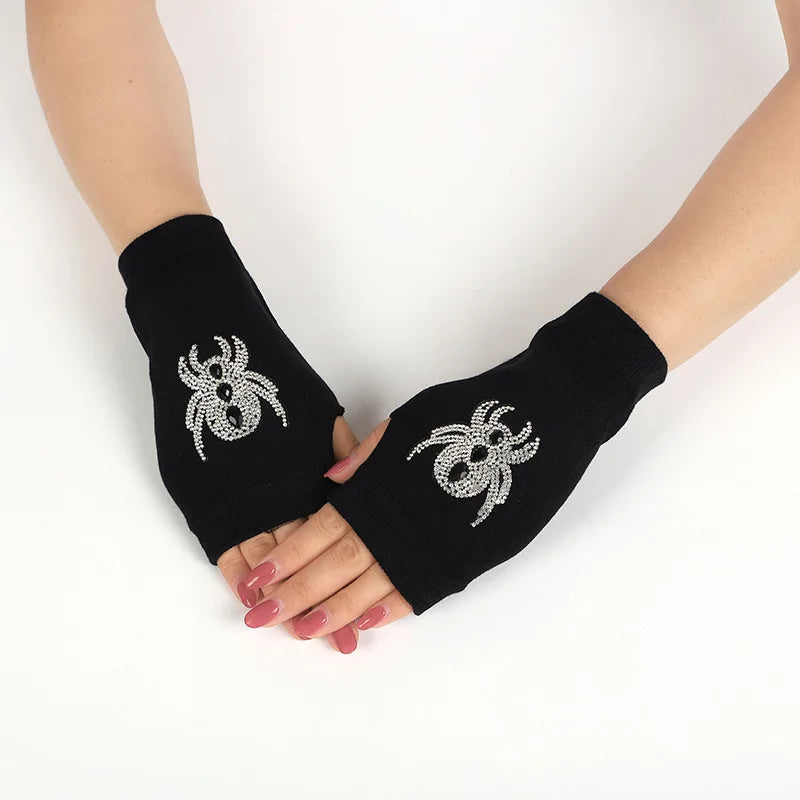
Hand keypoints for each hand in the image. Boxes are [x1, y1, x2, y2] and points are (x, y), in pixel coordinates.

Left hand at [238, 294, 666, 637]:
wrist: (539, 419)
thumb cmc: (472, 411)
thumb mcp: (412, 421)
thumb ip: (368, 456)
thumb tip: (327, 483)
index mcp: (383, 484)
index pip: (322, 528)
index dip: (289, 555)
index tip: (258, 578)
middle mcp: (402, 518)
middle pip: (336, 564)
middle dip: (297, 593)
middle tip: (262, 617)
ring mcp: (433, 542)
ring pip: (371, 585)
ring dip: (334, 610)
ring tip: (301, 631)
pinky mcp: (464, 557)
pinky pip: (419, 589)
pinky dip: (389, 608)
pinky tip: (364, 622)